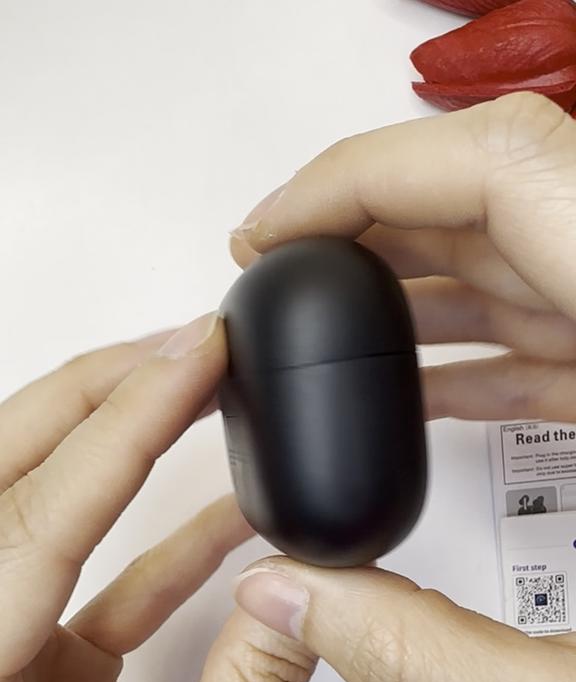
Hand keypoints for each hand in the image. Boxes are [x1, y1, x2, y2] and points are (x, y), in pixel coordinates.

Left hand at [0, 317, 315, 681]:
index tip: (186, 362)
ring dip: (116, 457)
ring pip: (38, 532)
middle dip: (88, 405)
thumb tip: (295, 600)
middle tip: (175, 344)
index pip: (27, 538)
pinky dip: (157, 551)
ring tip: (193, 394)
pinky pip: (90, 595)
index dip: (118, 434)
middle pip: (1, 500)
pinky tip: (224, 518)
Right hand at [231, 91, 575, 423]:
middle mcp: (567, 245)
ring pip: (459, 296)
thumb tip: (344, 197)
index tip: (259, 240)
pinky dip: (438, 381)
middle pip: (427, 221)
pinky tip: (395, 393)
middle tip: (265, 271)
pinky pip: (496, 375)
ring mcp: (570, 312)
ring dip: (376, 310)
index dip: (325, 188)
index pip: (427, 162)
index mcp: (570, 201)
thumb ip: (495, 174)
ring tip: (309, 333)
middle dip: (333, 236)